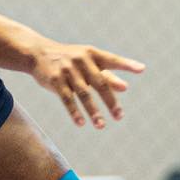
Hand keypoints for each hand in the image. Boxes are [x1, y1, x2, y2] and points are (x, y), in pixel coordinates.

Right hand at [29, 41, 145, 128]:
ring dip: (93, 111)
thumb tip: (125, 88)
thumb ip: (107, 75)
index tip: (141, 69)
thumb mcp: (88, 63)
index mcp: (92, 54)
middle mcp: (81, 60)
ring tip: (101, 126)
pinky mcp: (54, 80)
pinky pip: (66, 99)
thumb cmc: (70, 60)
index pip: (112, 59)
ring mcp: (67, 70)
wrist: (38, 53)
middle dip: (110, 101)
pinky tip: (81, 123)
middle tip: (119, 116)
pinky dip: (74, 112)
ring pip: (83, 94)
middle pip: (100, 82)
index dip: (126, 64)